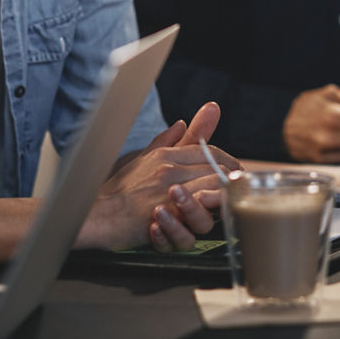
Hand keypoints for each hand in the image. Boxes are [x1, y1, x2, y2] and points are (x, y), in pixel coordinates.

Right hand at [77, 101, 238, 251]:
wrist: (97, 215)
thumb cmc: (118, 191)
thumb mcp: (143, 160)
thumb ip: (166, 141)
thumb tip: (182, 123)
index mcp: (164, 155)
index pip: (207, 150)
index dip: (227, 160)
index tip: (236, 169)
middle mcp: (168, 169)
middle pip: (215, 166)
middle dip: (233, 176)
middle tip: (242, 186)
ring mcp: (168, 191)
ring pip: (213, 185)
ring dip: (227, 193)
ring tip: (234, 199)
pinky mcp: (167, 213)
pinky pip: (200, 210)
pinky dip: (212, 211)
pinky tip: (217, 214)